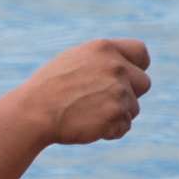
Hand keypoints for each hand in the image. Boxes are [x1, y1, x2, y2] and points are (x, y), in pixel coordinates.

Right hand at [20, 38, 151, 144]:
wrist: (34, 111)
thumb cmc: (49, 88)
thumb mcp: (74, 61)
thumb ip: (101, 61)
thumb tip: (125, 66)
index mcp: (104, 49)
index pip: (141, 52)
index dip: (137, 67)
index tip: (128, 78)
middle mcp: (116, 67)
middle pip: (144, 83)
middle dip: (129, 94)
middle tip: (103, 102)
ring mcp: (118, 91)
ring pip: (134, 108)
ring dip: (117, 114)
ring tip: (88, 114)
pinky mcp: (115, 114)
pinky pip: (124, 126)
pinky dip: (110, 130)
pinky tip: (88, 125)